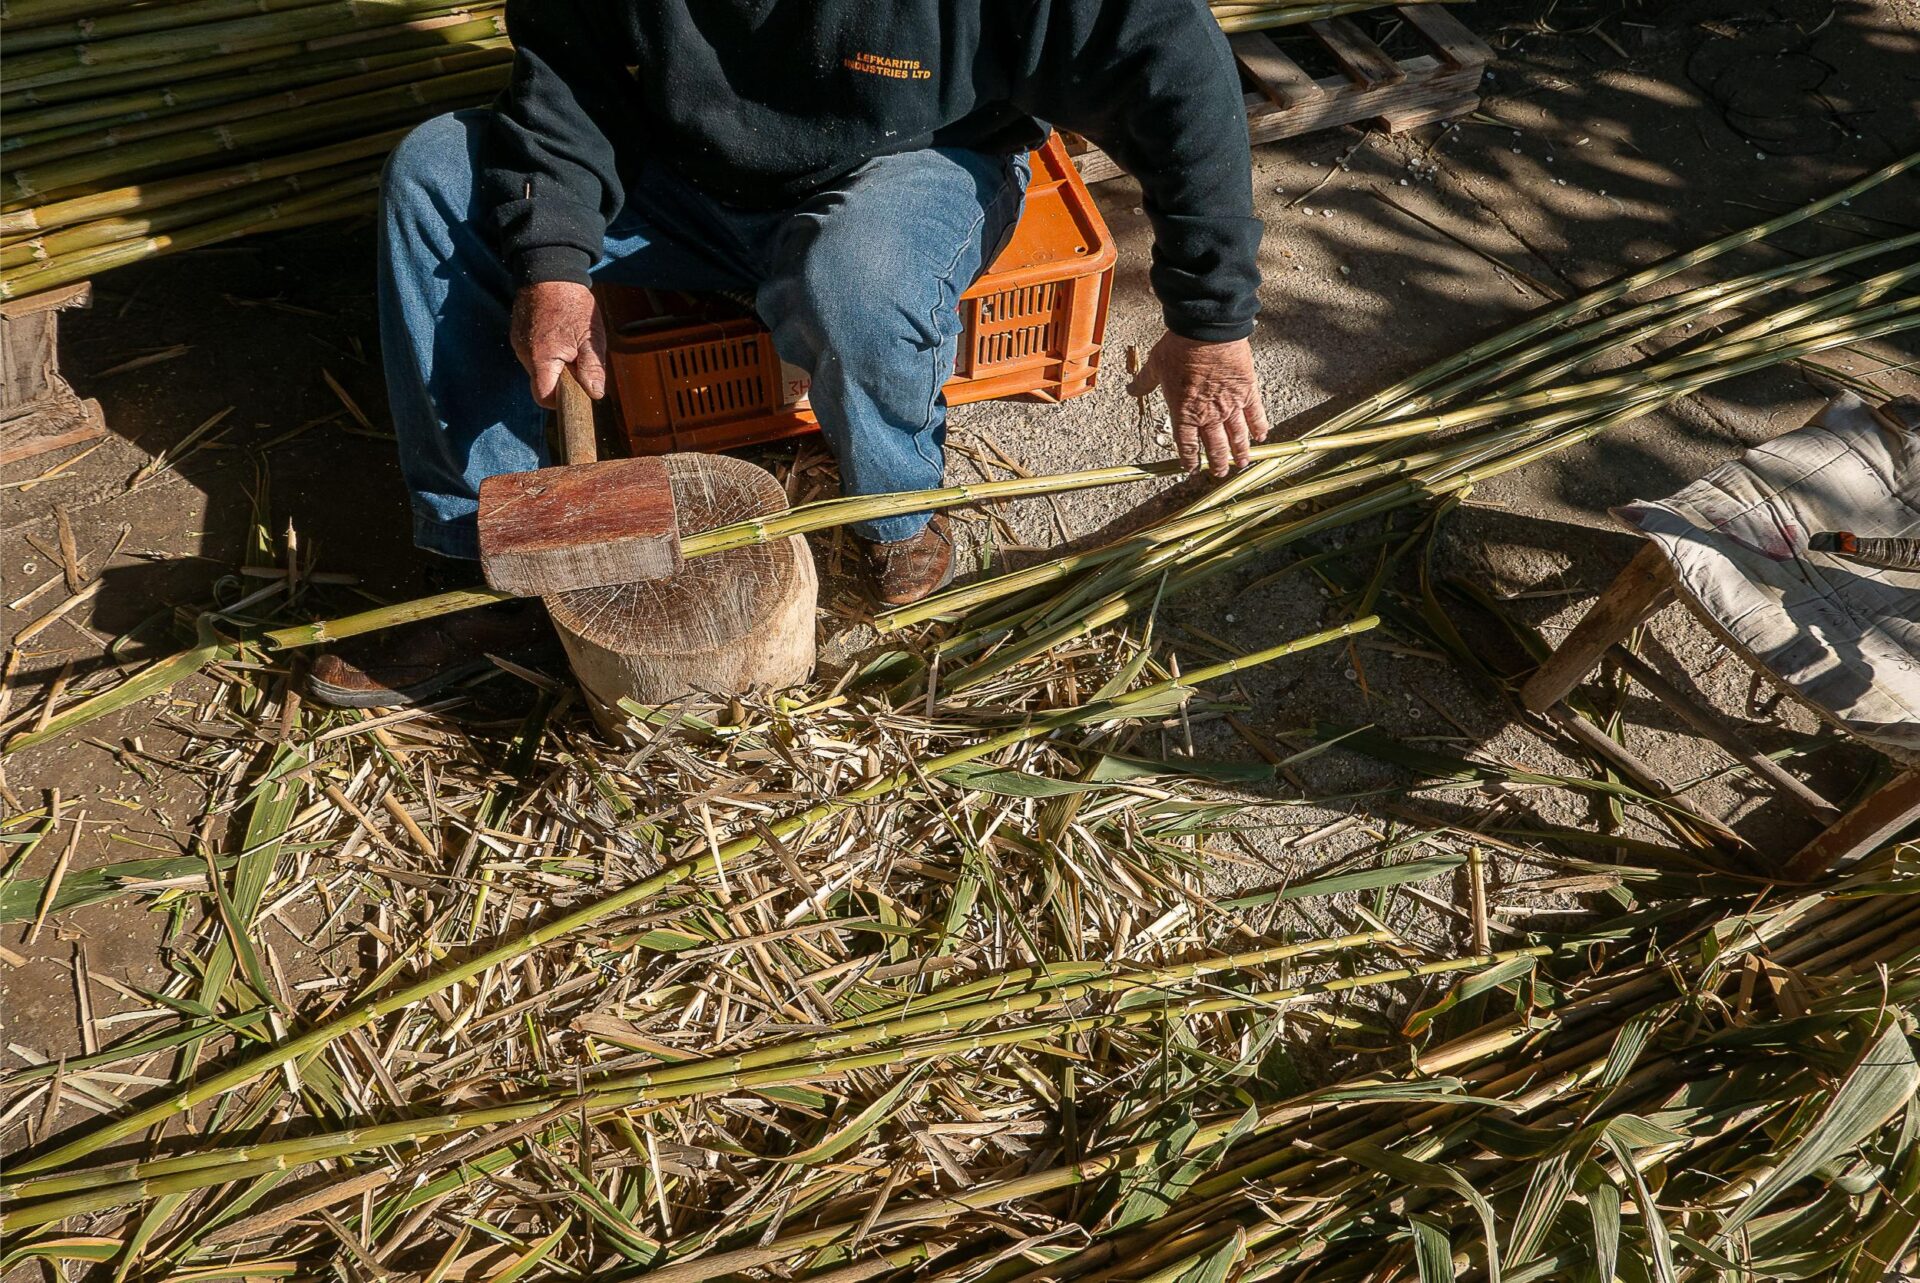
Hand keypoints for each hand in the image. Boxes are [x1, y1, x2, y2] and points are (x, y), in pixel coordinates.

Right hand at [510, 280, 606, 407]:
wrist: (550, 270)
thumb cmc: (572, 302)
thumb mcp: (590, 336)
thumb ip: (592, 367)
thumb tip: (594, 394)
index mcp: (542, 357)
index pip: (544, 396)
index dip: (560, 400)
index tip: (576, 391)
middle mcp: (524, 353)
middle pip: (542, 383)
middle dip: (561, 379)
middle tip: (578, 359)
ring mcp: (519, 343)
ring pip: (538, 368)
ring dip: (555, 365)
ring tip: (569, 342)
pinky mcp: (518, 334)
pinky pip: (533, 354)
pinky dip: (548, 352)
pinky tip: (559, 335)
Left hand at [1129, 333, 1270, 476]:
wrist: (1206, 330)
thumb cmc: (1179, 348)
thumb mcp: (1155, 365)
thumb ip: (1144, 382)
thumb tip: (1131, 389)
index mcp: (1183, 413)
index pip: (1187, 445)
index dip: (1190, 460)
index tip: (1192, 468)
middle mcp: (1208, 415)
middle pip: (1215, 447)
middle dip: (1218, 463)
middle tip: (1220, 472)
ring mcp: (1230, 405)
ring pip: (1237, 436)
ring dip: (1240, 452)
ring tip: (1243, 463)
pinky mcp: (1247, 392)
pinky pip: (1255, 415)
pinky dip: (1259, 427)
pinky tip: (1261, 437)